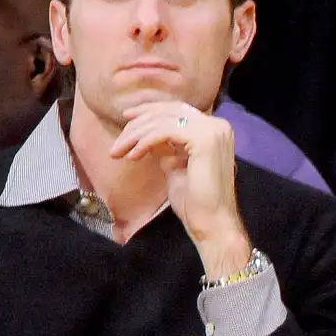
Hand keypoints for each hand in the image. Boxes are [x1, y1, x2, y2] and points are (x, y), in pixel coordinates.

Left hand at [110, 101, 251, 277]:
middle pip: (169, 111)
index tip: (127, 118)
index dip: (150, 110)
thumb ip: (167, 147)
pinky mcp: (203, 140)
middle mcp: (217, 125)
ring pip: (164, 120)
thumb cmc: (195, 202)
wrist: (211, 224)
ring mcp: (212, 131)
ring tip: (119, 151)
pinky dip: (145, 141)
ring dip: (136, 134)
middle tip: (119, 138)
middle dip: (139, 121)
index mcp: (214, 130)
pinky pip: (165, 132)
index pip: (177, 110)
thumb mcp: (176, 166)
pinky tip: (133, 155)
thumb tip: (148, 134)